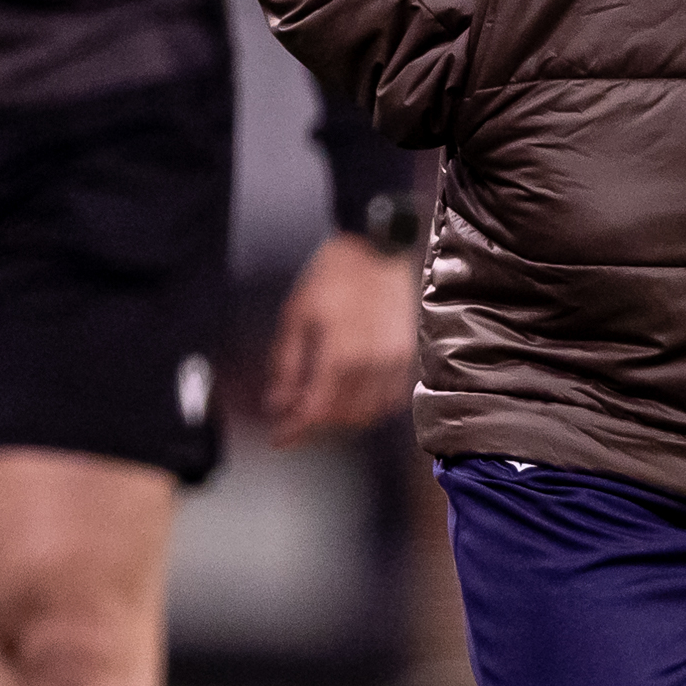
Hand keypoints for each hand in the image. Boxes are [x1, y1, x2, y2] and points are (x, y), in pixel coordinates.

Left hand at [262, 232, 417, 448]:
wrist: (377, 247)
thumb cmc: (331, 276)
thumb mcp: (296, 315)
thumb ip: (287, 365)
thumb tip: (278, 403)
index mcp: (340, 354)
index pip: (317, 412)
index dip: (296, 431)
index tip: (280, 439)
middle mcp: (371, 364)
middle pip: (344, 419)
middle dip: (317, 429)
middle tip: (296, 424)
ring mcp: (394, 361)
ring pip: (371, 413)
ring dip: (344, 422)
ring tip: (322, 413)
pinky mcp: (407, 354)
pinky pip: (391, 398)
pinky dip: (371, 408)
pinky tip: (353, 399)